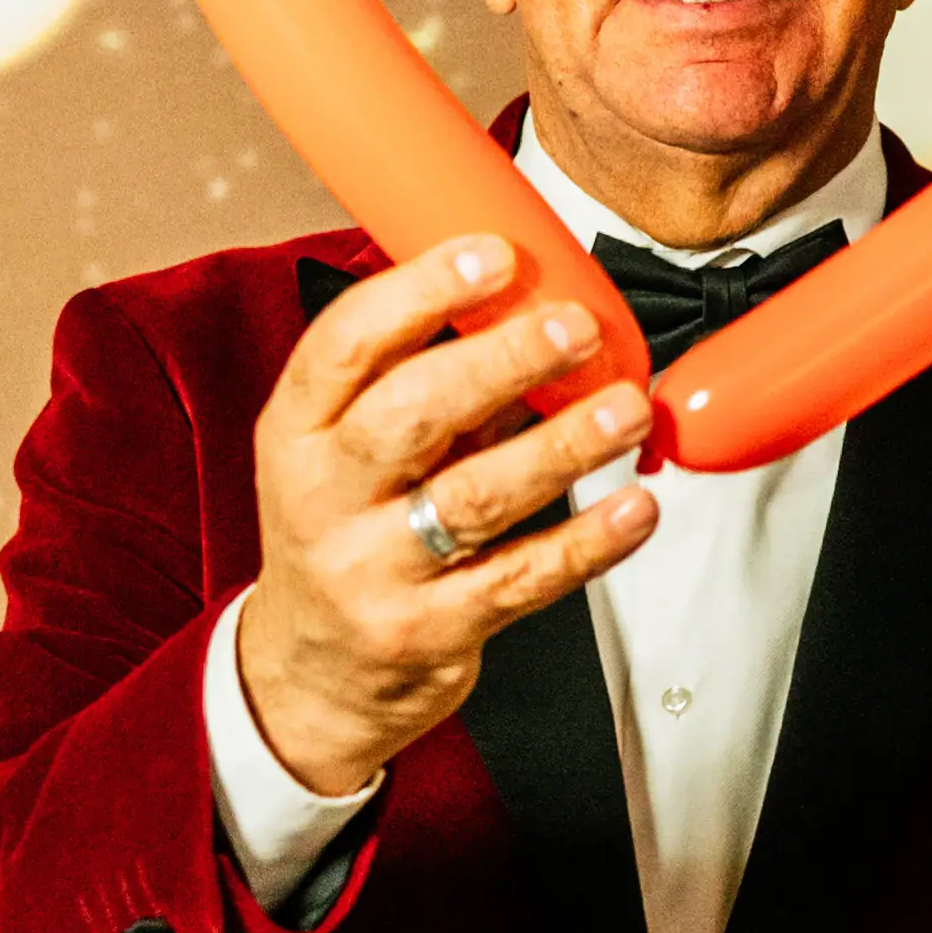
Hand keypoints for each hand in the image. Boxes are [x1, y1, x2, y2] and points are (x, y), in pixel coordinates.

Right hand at [235, 237, 655, 796]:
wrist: (313, 676)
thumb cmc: (346, 534)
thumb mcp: (346, 452)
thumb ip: (428, 387)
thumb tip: (532, 308)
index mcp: (296, 430)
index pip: (345, 344)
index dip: (419, 291)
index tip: (494, 256)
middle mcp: (321, 497)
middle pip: (410, 415)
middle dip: (501, 362)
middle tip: (575, 329)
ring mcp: (370, 571)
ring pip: (474, 498)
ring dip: (563, 446)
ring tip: (627, 408)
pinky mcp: (426, 632)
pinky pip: (520, 580)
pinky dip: (586, 542)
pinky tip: (634, 508)